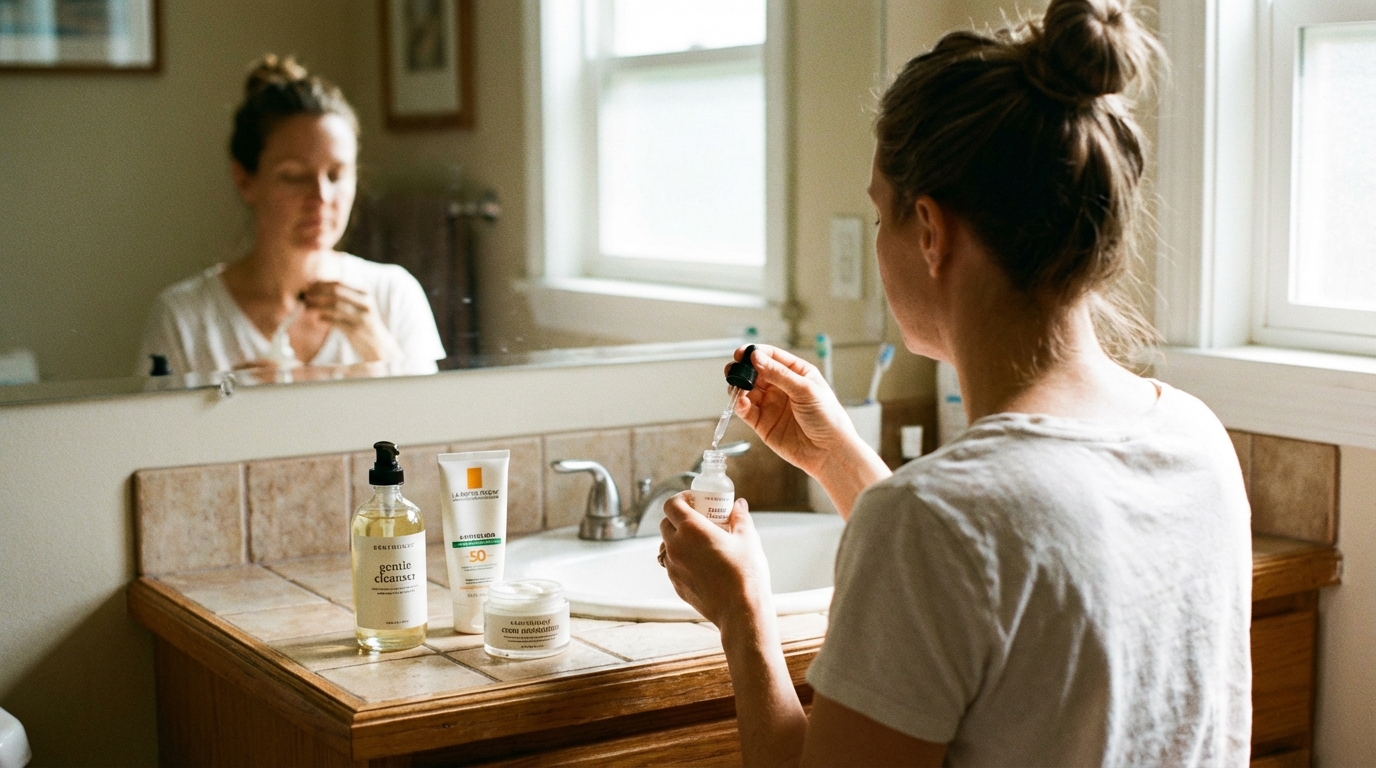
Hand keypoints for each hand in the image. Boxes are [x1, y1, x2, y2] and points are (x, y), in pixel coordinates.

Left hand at [302, 281, 403, 362]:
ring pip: (334, 306)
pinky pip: (335, 322)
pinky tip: (316, 319)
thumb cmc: (364, 326)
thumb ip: (344, 298)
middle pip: (336, 292)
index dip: (321, 283)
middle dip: (317, 292)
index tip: (308, 284)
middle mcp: (364, 303)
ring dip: (317, 305)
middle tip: (304, 295)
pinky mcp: (356, 331)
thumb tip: (317, 290)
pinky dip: (324, 319)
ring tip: (306, 307)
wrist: (379, 346)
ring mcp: (361, 317)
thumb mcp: (359, 308)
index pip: (339, 283)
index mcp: (364, 294)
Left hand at [659, 493, 772, 629]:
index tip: (695, 500)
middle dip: (679, 519)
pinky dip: (681, 559)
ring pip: (667, 546)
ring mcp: (673, 567)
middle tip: (700, 520)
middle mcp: (676, 546)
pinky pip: (672, 564)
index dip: (681, 498)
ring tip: (700, 544)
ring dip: (678, 540)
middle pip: (666, 524)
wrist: (740, 610)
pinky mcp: (676, 584)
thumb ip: (740, 517)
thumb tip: (739, 505)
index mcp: (691, 529)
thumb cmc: (745, 573)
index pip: (671, 504)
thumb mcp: (748, 538)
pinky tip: (702, 564)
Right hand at [728, 345, 856, 476]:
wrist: (829, 452)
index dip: (755, 353)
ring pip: (746, 390)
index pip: (771, 356)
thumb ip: (779, 374)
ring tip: (737, 389)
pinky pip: (746, 410)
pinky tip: (741, 402)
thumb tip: (756, 357)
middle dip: (742, 370)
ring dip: (738, 387)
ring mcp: (771, 405)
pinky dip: (740, 405)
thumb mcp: (805, 390)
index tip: (742, 354)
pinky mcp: (763, 423)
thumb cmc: (827, 418)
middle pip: (755, 372)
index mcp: (796, 373)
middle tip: (733, 370)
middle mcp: (781, 387)